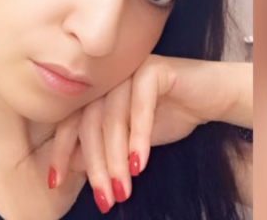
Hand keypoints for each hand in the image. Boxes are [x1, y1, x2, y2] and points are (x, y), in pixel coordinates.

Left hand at [47, 54, 251, 213]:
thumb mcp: (130, 141)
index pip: (70, 122)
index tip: (54, 183)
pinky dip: (139, 137)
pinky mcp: (152, 69)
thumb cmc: (170, 116)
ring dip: (116, 158)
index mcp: (97, 92)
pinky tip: (140, 164)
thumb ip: (101, 149)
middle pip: (89, 123)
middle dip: (95, 165)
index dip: (61, 152)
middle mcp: (108, 79)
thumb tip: (71, 167)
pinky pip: (140, 106)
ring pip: (112, 117)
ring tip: (123, 189)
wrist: (213, 96)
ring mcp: (128, 71)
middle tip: (104, 198)